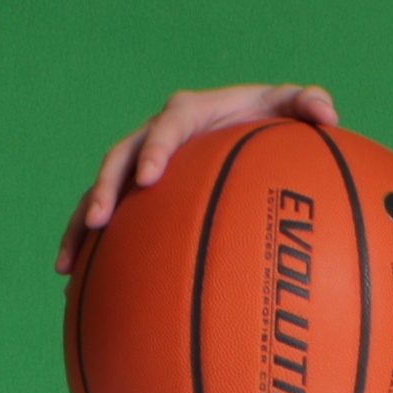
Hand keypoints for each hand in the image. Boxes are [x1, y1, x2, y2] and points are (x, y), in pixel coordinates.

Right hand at [53, 82, 338, 273]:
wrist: (244, 131)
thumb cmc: (269, 119)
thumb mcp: (289, 108)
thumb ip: (308, 103)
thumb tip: (327, 113)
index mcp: (189, 113)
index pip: (168, 125)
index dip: (155, 149)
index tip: (150, 178)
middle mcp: (154, 136)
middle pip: (120, 159)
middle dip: (106, 189)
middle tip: (100, 221)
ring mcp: (140, 166)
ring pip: (102, 192)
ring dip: (81, 225)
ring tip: (65, 264)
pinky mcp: (134, 195)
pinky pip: (107, 221)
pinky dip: (88, 250)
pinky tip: (72, 289)